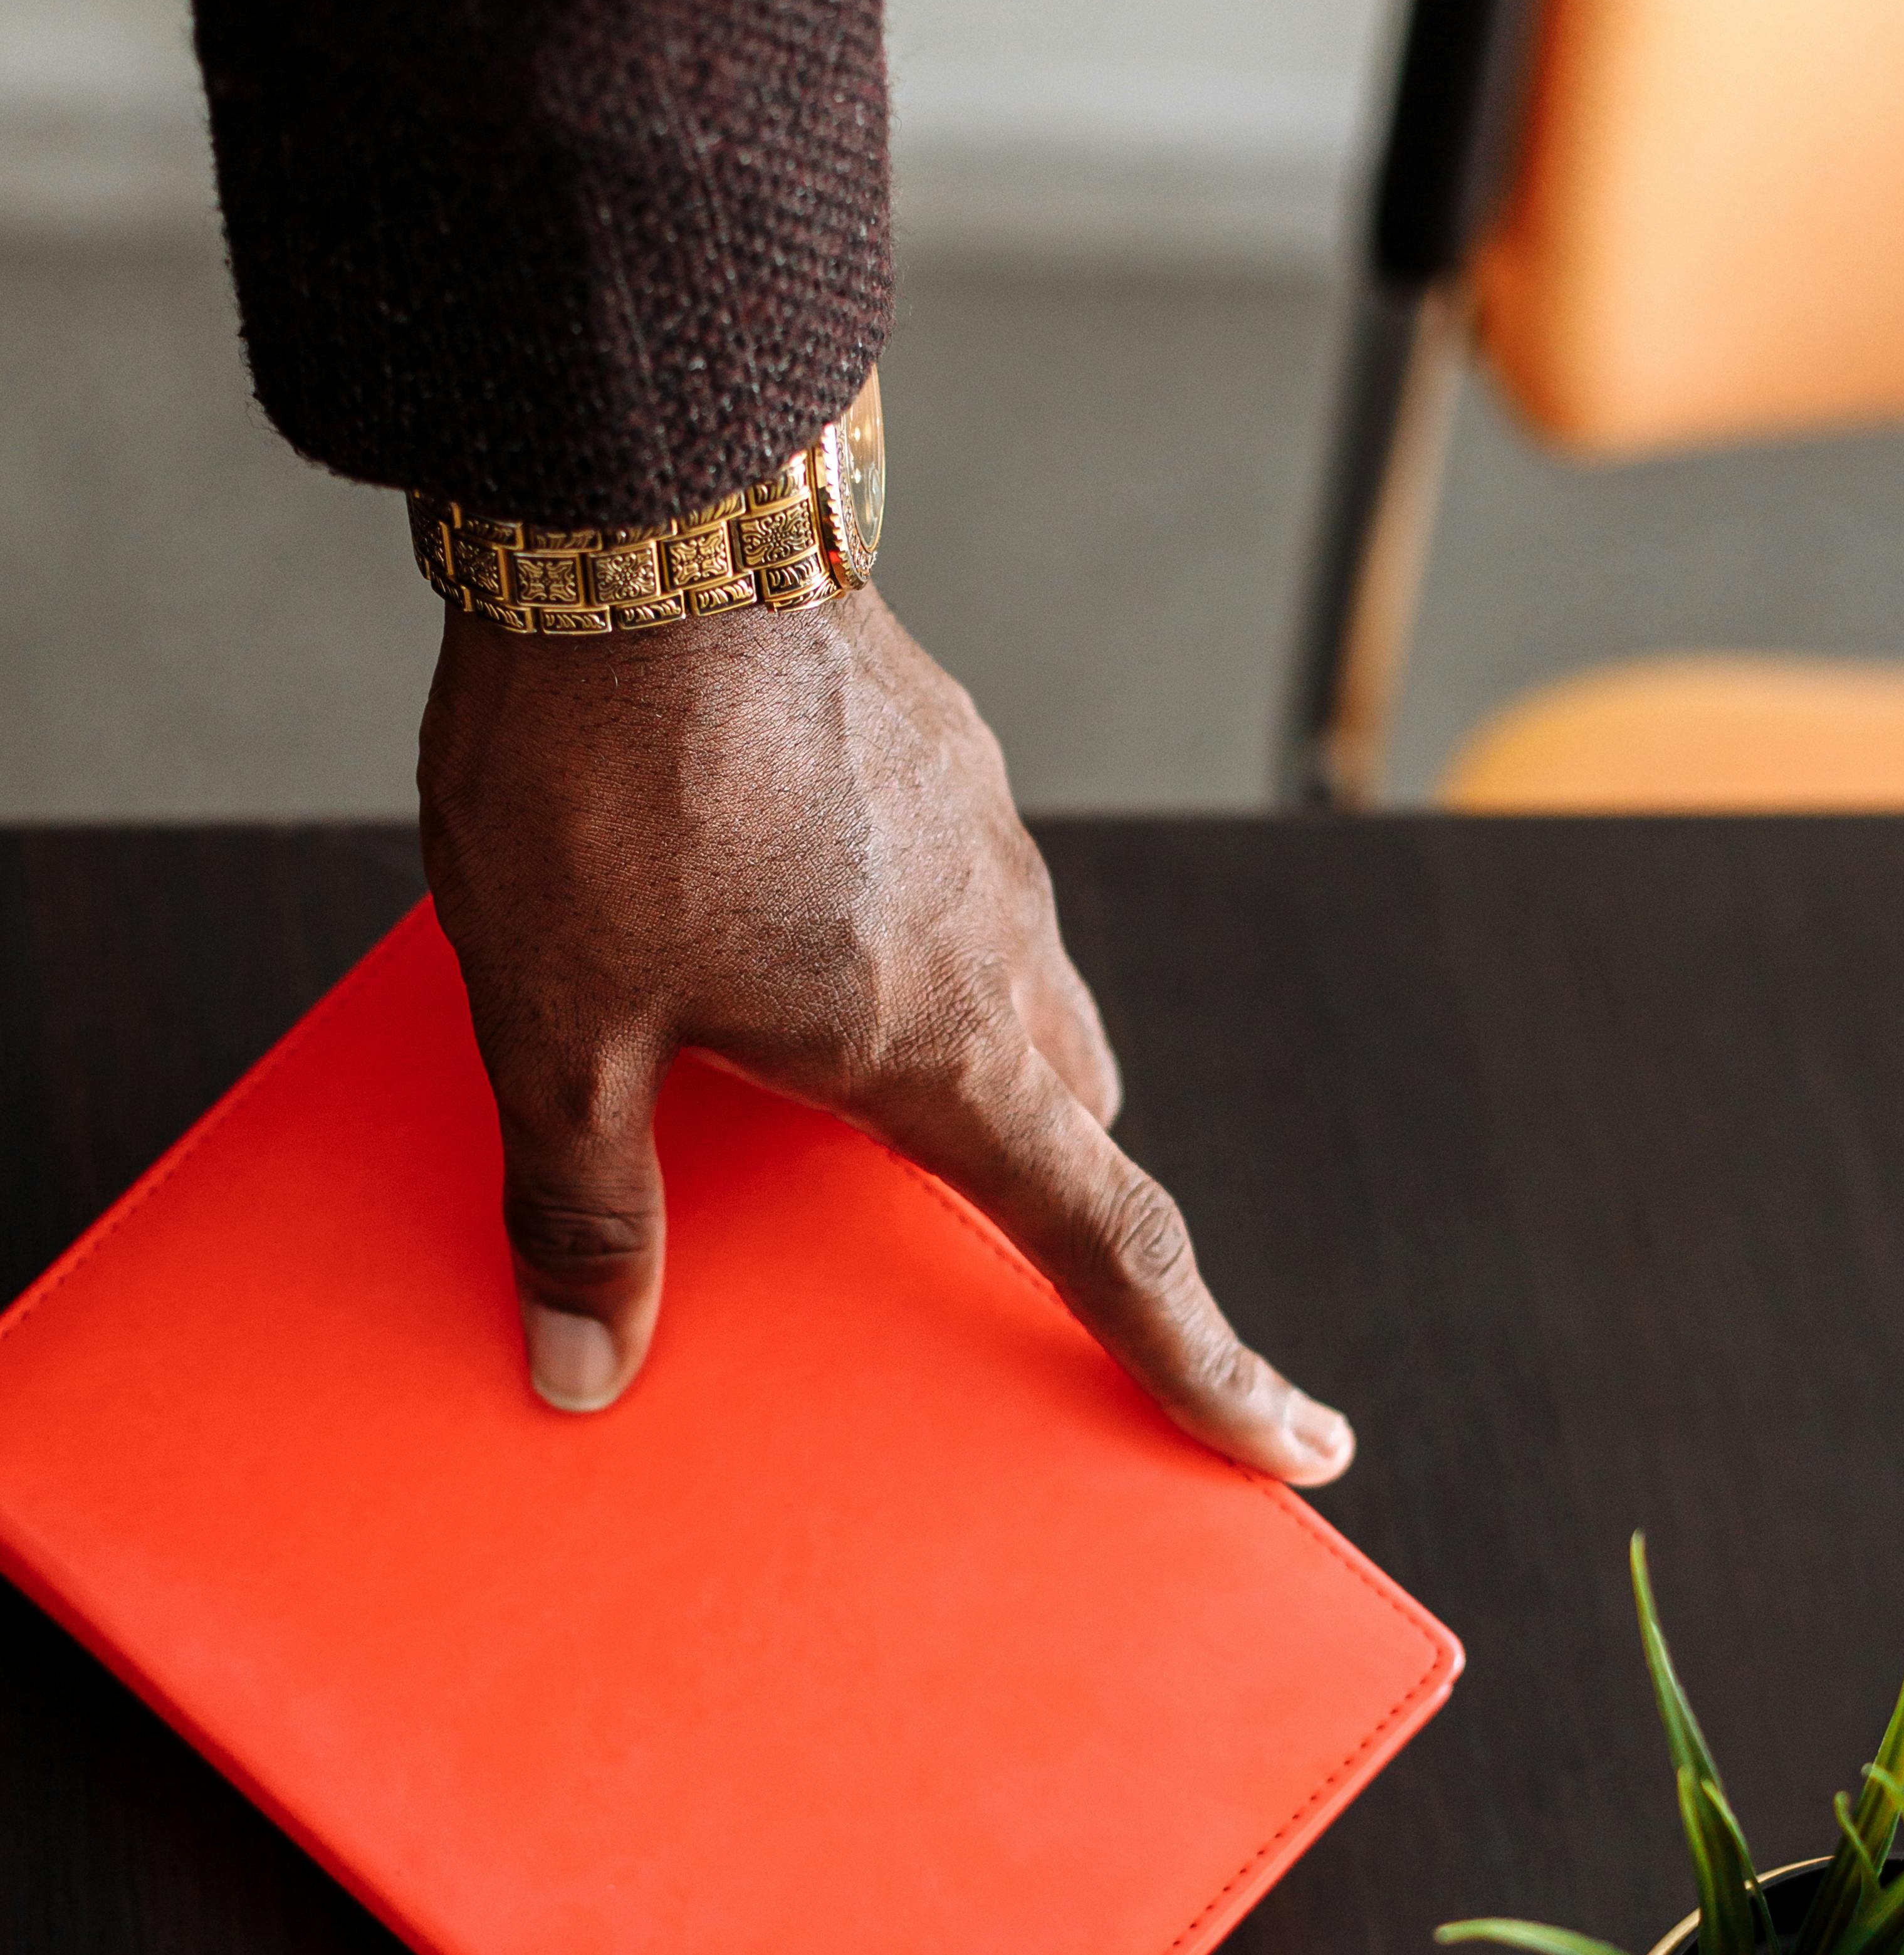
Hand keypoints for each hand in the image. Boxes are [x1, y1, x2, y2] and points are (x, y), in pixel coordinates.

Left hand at [416, 589, 1353, 1483]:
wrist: (640, 510)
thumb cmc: (596, 774)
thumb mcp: (556, 1022)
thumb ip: (583, 1201)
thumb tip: (584, 1370)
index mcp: (942, 1046)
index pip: (1113, 1247)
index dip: (1204, 1369)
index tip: (1297, 1444)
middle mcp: (1001, 948)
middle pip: (1076, 1123)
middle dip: (1049, 1205)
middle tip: (964, 1251)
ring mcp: (980, 839)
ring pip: (1024, 1001)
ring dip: (968, 1065)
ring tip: (825, 1075)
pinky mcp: (939, 750)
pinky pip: (959, 895)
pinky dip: (907, 950)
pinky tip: (779, 919)